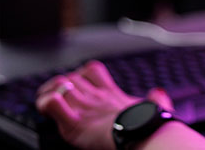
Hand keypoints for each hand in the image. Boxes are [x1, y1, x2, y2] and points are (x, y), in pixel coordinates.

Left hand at [36, 60, 172, 149]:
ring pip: (59, 85)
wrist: (145, 134)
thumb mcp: (154, 107)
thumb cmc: (150, 125)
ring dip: (49, 92)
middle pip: (72, 76)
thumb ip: (155, 99)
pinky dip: (45, 104)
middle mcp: (97, 97)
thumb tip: (158, 93)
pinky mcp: (75, 123)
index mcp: (112, 94)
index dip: (81, 74)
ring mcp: (85, 108)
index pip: (92, 69)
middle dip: (60, 84)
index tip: (77, 85)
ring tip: (46, 102)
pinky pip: (52, 103)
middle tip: (55, 96)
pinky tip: (46, 109)